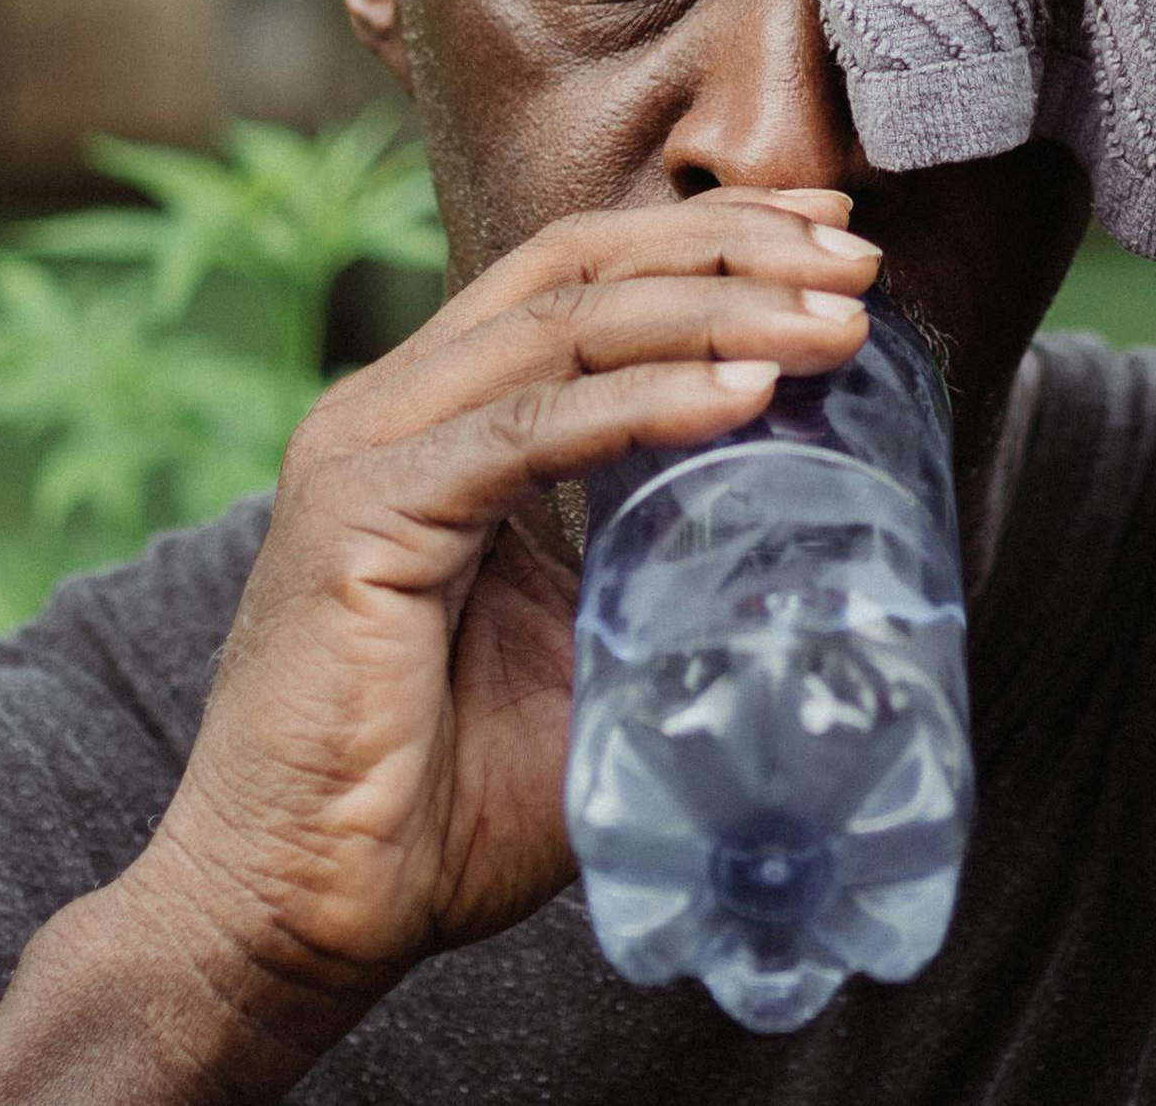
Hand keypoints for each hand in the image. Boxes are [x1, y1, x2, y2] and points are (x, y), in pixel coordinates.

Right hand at [0, 191, 879, 1098]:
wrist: (299, 918)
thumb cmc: (434, 808)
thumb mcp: (589, 661)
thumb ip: (665, 583)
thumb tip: (812, 561)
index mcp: (438, 423)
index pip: (582, 278)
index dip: (708, 238)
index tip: (834, 238)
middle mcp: (391, 411)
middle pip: (578, 270)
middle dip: (730, 246)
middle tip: (856, 261)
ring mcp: (366, 454)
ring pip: (564, 329)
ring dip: (715, 310)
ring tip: (832, 322)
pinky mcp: (357, 521)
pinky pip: (527, 432)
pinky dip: (646, 403)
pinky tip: (743, 395)